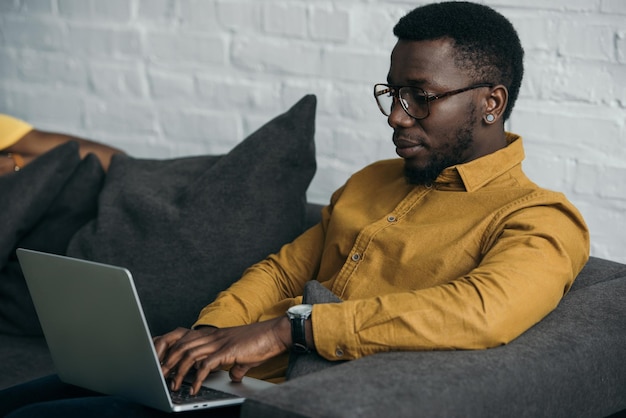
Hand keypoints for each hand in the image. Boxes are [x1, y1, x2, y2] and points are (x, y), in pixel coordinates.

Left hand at [153, 317, 290, 394]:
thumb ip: (236, 365)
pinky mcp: (228, 351)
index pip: (185, 338)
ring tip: (173, 385)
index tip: (162, 363)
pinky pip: (206, 364)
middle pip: (182, 345)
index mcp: (215, 335)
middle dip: (167, 362)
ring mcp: (220, 342)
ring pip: (190, 354)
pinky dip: (197, 378)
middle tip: (159, 376)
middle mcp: (214, 336)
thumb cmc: (262, 343)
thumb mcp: (244, 356)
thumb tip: (234, 376)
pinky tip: (195, 388)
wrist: (277, 333)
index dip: (170, 349)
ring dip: (179, 371)